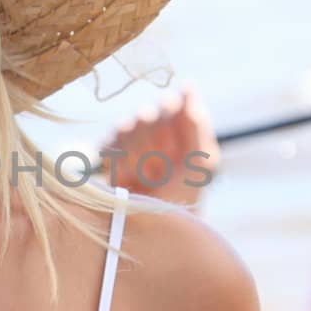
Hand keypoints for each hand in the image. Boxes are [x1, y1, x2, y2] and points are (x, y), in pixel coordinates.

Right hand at [100, 83, 220, 207]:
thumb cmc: (185, 194)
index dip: (169, 121)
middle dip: (153, 145)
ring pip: (125, 128)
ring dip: (138, 157)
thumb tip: (187, 83)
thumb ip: (196, 122)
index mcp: (180, 127)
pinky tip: (128, 180)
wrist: (156, 227)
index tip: (173, 146)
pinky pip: (109, 146)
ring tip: (146, 179)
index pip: (169, 103)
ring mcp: (130, 141)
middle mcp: (154, 129)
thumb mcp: (201, 160)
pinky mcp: (108, 155)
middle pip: (146, 115)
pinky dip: (120, 165)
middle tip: (160, 168)